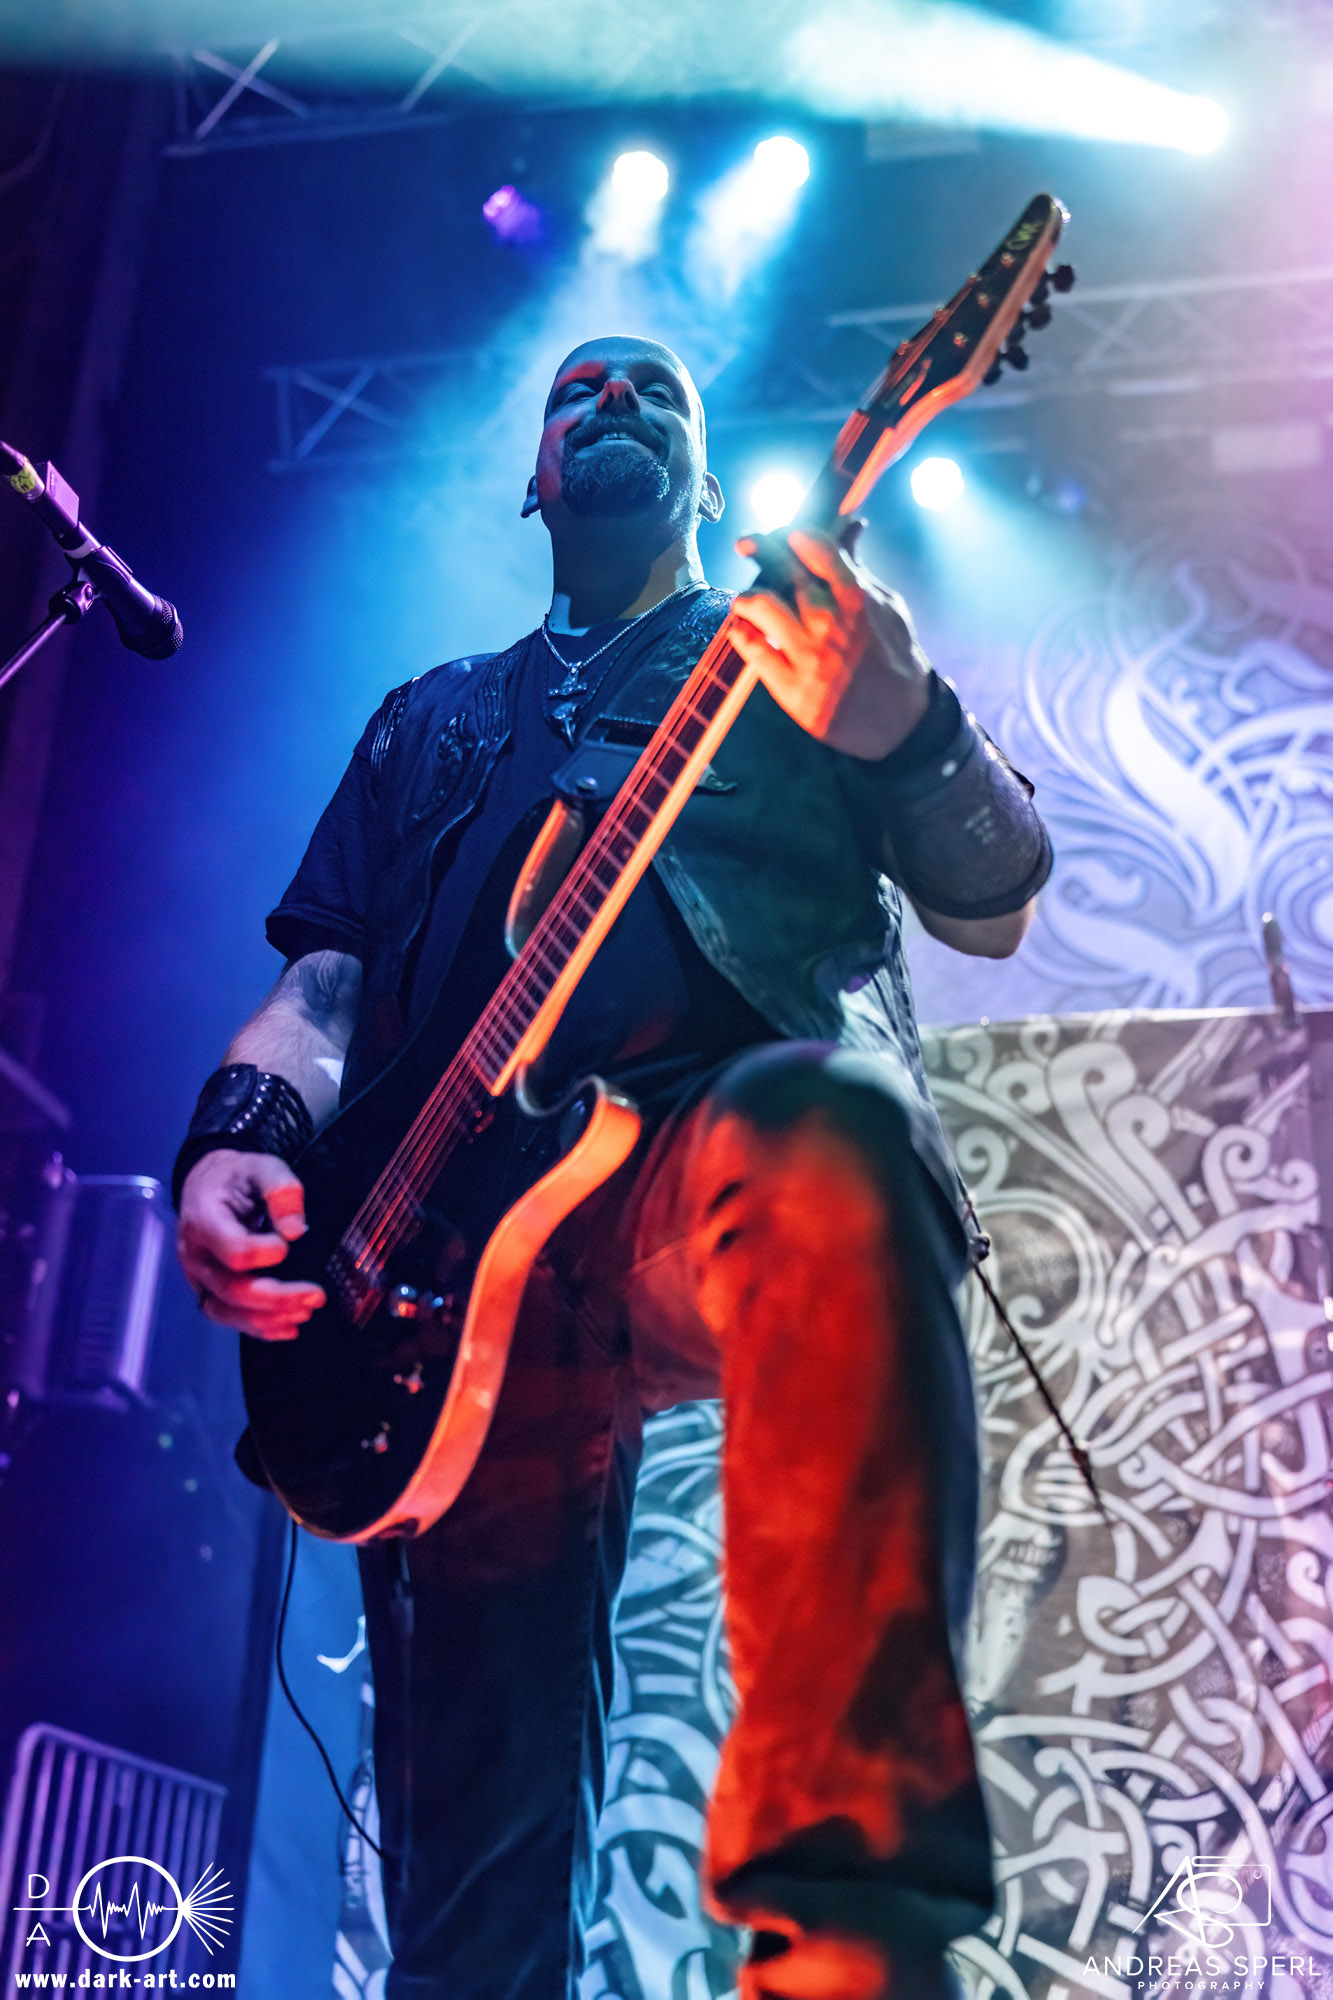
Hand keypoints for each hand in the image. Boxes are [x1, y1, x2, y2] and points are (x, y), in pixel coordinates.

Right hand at [176, 1150, 325, 1341]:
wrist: (206, 1185)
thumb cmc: (237, 1177)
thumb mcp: (262, 1166)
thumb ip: (281, 1190)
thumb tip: (295, 1231)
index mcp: (204, 1220)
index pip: (232, 1250)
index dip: (263, 1254)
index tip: (288, 1245)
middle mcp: (195, 1254)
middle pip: (232, 1289)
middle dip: (277, 1297)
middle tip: (316, 1295)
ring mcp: (198, 1277)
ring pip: (227, 1311)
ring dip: (268, 1319)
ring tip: (305, 1312)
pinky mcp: (207, 1290)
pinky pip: (227, 1317)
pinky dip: (257, 1327)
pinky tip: (287, 1328)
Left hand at [730, 526, 930, 759]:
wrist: (902, 724)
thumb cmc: (896, 660)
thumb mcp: (887, 608)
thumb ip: (859, 571)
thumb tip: (849, 528)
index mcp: (858, 598)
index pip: (817, 548)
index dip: (794, 534)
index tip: (786, 534)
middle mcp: (831, 623)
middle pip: (784, 569)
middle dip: (761, 546)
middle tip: (747, 543)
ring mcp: (809, 656)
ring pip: (760, 605)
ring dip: (747, 595)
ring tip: (746, 600)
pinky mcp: (792, 688)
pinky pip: (754, 649)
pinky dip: (742, 633)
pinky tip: (743, 629)